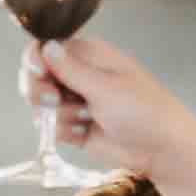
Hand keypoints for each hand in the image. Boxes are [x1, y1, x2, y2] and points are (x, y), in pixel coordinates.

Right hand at [20, 37, 195, 179]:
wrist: (160, 149)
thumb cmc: (142, 109)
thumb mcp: (105, 86)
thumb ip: (70, 69)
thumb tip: (46, 46)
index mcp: (88, 56)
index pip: (45, 48)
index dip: (35, 60)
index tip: (39, 73)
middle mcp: (77, 76)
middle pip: (36, 77)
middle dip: (40, 91)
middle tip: (55, 99)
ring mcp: (75, 102)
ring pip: (41, 105)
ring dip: (59, 115)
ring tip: (86, 118)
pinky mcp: (74, 127)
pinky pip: (52, 127)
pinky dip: (65, 132)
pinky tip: (85, 132)